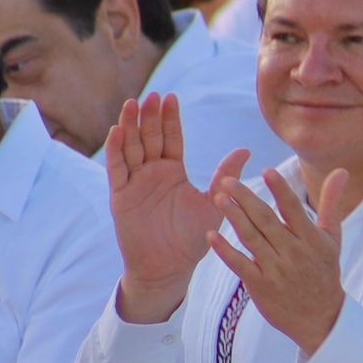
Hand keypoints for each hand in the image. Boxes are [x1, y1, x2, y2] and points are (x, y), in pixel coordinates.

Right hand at [107, 93, 249, 321]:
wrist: (169, 267)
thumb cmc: (193, 238)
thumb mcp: (213, 204)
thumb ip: (226, 177)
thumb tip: (246, 151)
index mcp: (174, 171)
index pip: (171, 138)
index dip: (170, 119)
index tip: (171, 98)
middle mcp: (152, 173)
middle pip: (150, 137)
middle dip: (150, 116)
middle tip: (152, 96)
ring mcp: (135, 182)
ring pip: (131, 148)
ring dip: (130, 126)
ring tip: (132, 104)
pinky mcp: (120, 196)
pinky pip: (116, 169)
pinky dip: (115, 150)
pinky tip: (117, 132)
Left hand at [209, 168, 350, 353]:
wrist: (320, 318)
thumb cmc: (324, 272)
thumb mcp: (331, 238)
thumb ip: (330, 202)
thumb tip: (340, 171)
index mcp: (311, 239)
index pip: (293, 210)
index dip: (280, 190)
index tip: (266, 171)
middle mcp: (293, 253)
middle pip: (266, 221)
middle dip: (246, 199)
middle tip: (227, 181)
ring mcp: (276, 270)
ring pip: (251, 239)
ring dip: (233, 218)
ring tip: (218, 199)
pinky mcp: (260, 286)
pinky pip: (240, 265)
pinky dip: (225, 250)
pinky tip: (211, 235)